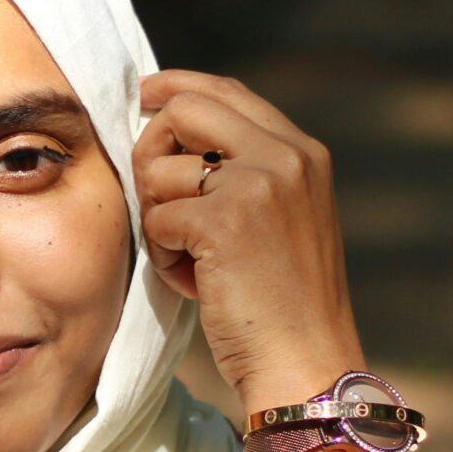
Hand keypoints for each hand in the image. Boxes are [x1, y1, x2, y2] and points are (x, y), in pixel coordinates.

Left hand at [133, 69, 367, 412]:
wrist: (306, 363)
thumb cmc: (282, 305)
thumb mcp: (280, 219)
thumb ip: (245, 172)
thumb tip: (171, 130)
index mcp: (303, 152)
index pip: (227, 92)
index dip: (178, 88)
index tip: (146, 96)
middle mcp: (286, 156)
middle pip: (185, 108)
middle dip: (152, 149)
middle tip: (156, 198)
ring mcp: (258, 184)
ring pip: (161, 168)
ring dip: (159, 218)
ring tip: (192, 260)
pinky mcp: (225, 221)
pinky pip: (156, 217)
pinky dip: (163, 255)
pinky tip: (194, 282)